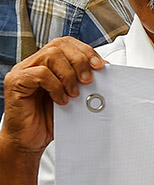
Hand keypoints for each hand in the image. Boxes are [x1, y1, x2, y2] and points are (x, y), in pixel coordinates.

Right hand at [1, 38, 105, 154]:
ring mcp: (23, 71)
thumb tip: (105, 72)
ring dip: (68, 75)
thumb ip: (84, 83)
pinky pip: (40, 74)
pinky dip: (56, 86)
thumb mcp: (74, 98)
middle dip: (80, 61)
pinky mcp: (16, 82)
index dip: (85, 50)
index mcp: (48, 64)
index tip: (100, 66)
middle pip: (59, 45)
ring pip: (51, 56)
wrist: (31, 141)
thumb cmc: (51, 120)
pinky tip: (61, 100)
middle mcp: (34, 63)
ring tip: (74, 94)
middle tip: (88, 81)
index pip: (66, 43)